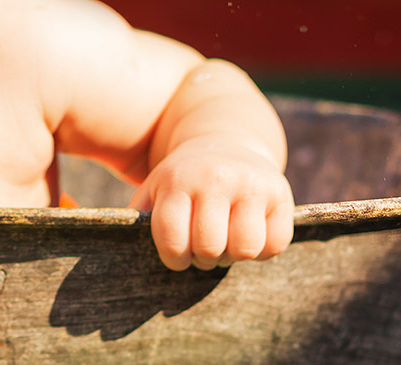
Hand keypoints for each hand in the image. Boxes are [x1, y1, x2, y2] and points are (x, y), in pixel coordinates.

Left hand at [131, 139, 293, 270]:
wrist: (225, 141)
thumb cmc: (183, 178)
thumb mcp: (156, 187)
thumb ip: (139, 214)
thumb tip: (119, 243)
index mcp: (177, 180)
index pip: (173, 240)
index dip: (174, 258)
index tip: (178, 254)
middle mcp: (215, 178)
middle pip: (209, 248)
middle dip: (203, 258)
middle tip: (203, 247)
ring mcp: (250, 184)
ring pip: (245, 249)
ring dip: (233, 256)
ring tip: (225, 241)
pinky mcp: (281, 194)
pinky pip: (275, 244)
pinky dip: (262, 250)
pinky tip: (250, 233)